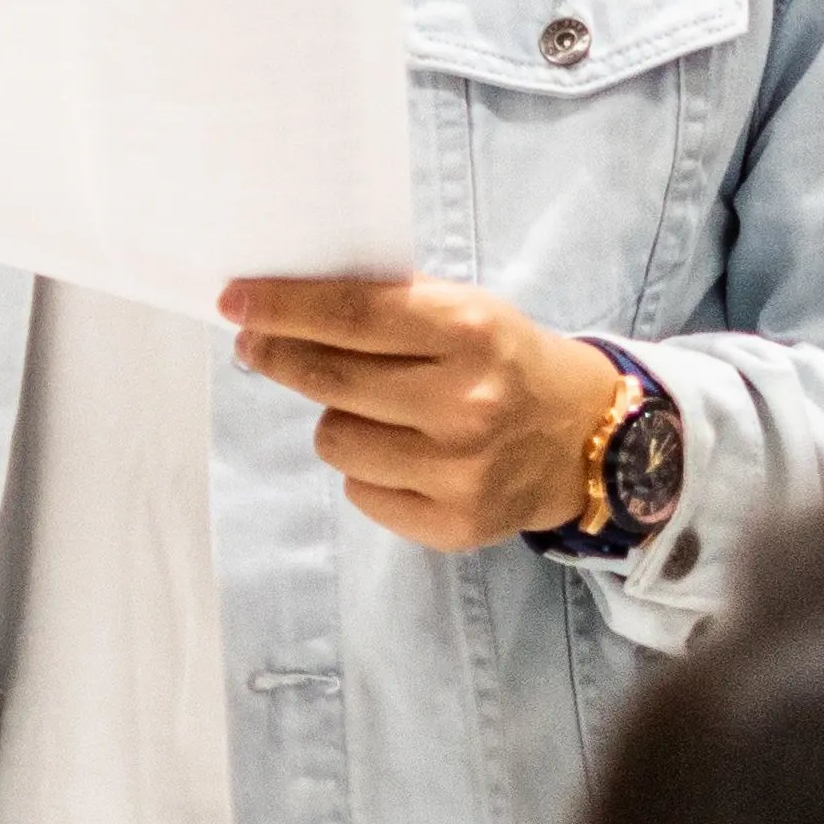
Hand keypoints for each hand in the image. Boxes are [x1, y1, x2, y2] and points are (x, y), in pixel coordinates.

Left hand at [216, 277, 624, 552]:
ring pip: (334, 440)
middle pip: (328, 379)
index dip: (283, 308)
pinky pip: (360, 490)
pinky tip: (408, 455)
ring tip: (380, 412)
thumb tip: (283, 305)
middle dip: (280, 356)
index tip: (233, 300)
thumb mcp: (469, 313)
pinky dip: (370, 469)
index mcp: (472, 333)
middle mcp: (467, 403)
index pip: (352, 316)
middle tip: (258, 345)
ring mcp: (460, 470)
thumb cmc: (509, 364)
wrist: (591, 440)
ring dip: (339, 420)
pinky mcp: (452, 522)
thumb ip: (389, 308)